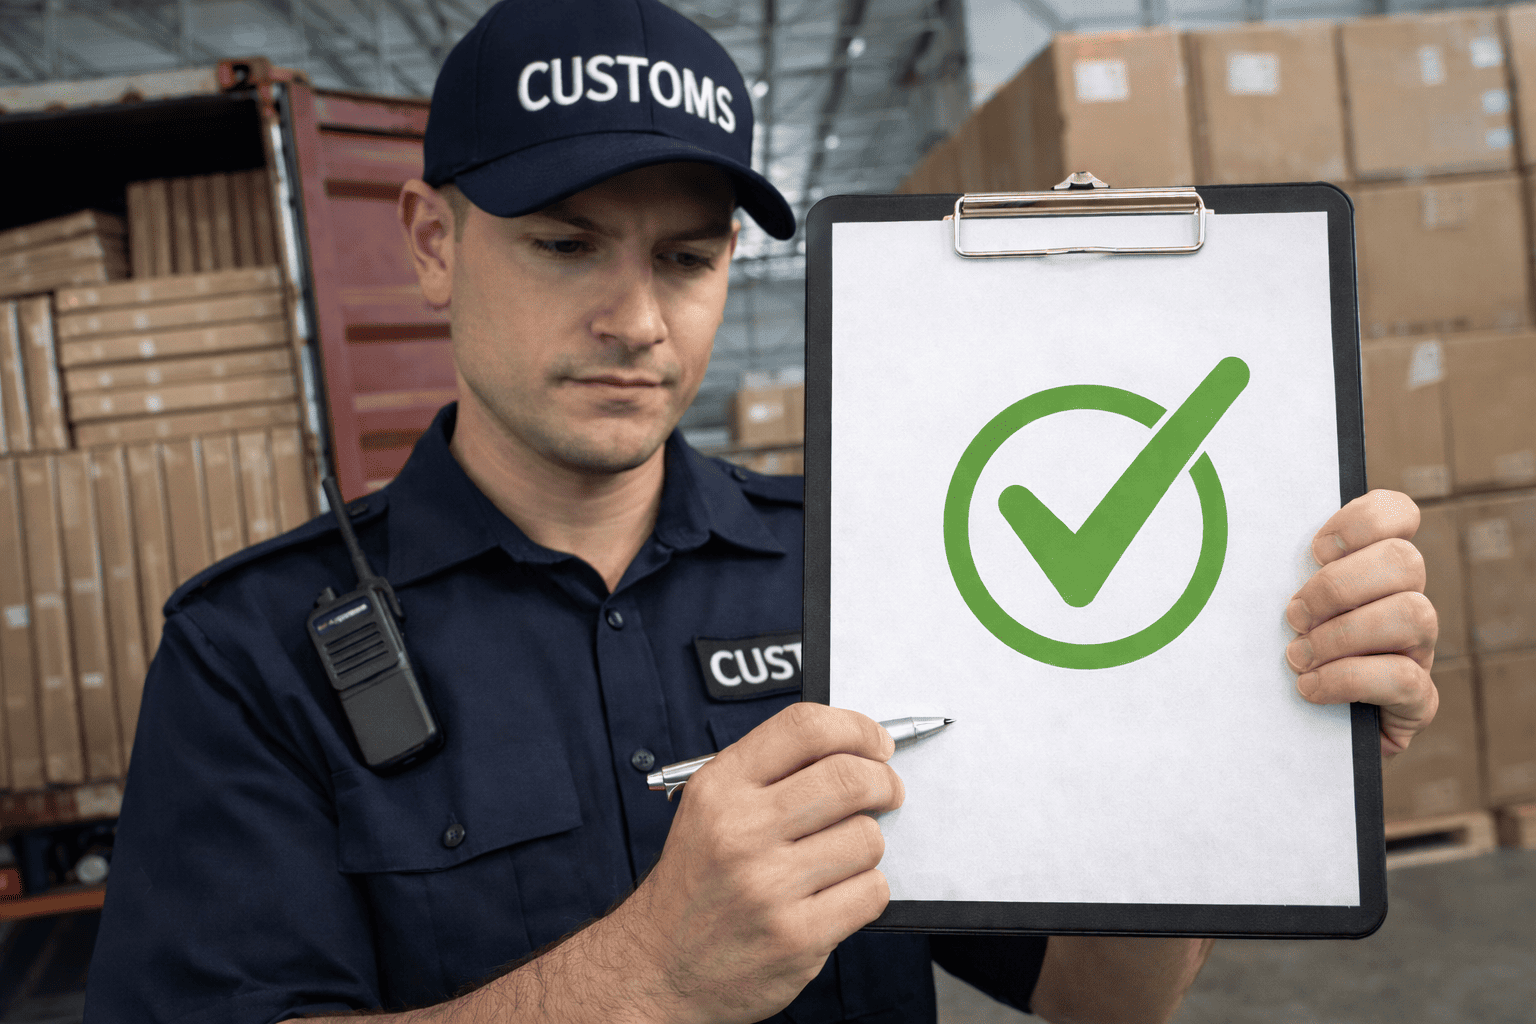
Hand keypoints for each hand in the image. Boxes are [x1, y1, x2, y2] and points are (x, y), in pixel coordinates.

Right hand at [612, 703, 902, 1023]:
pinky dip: (866, 890)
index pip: (804, 727)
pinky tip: (836, 894)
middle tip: (887, 791)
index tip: (876, 743)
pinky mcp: (797, 937)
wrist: (660, 967)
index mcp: (720, 788)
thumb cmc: (697, 883)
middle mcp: (741, 832)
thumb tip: (853, 750)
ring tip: (842, 856)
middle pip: (848, 778)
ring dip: (868, 844)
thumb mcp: (710, 808)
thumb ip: (771, 773)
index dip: (856, 728)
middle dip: (884, 782)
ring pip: (867, 838)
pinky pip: (871, 892)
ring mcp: (769, 887)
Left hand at [1284, 489, 1437, 756]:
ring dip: (1344, 633)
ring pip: (1414, 614)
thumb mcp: (1270, 612)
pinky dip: (1348, 679)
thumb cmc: (1274, 659)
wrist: (1292, 736)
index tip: (1316, 549)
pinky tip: (1309, 688)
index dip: (1365, 520)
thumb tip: (1236, 549)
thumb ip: (1271, 578)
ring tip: (1297, 656)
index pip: (1398, 515)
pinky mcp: (1416, 701)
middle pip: (1405, 560)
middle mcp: (1402, 601)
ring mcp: (1416, 651)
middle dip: (1339, 585)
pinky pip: (1404, 678)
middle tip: (1293, 615)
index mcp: (1370, 569)